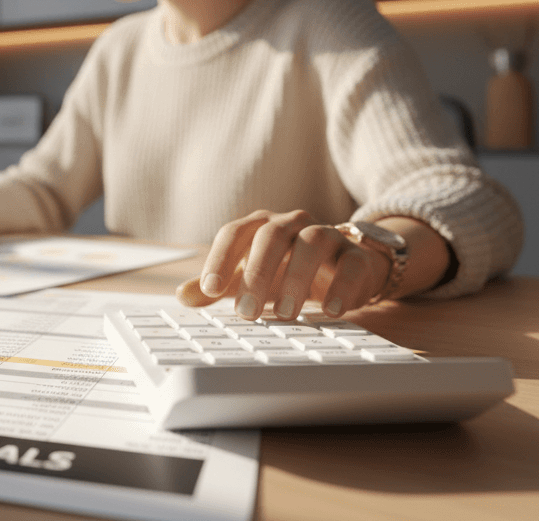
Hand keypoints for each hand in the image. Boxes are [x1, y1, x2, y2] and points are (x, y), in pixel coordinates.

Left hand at [175, 209, 391, 319]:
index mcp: (260, 226)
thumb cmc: (287, 271)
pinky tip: (331, 311)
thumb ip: (219, 286)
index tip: (209, 290)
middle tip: (246, 312)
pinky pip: (351, 264)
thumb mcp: (249, 279)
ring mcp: (326, 235)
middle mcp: (292, 224)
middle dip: (256, 273)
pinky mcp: (356, 255)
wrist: (344, 268)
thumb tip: (183, 296)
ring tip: (285, 315)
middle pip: (271, 236)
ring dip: (296, 278)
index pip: (234, 233)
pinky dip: (342, 287)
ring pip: (312, 243)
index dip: (220, 259)